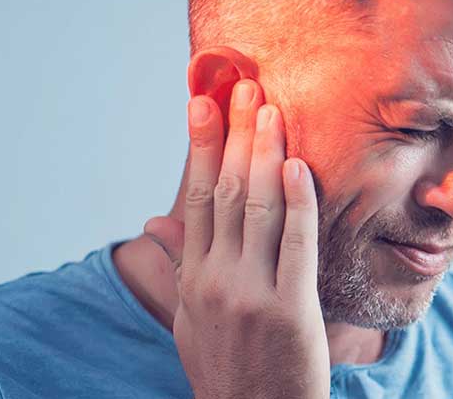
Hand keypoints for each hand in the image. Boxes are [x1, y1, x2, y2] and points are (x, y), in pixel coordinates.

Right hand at [170, 79, 328, 398]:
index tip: (204, 102)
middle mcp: (214, 281)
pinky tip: (298, 164)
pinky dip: (298, 200)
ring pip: (257, 207)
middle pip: (225, 191)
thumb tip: (154, 224)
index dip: (202, 146)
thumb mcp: (191, 319)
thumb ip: (182, 266)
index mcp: (193, 279)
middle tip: (242, 85)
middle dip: (234, 134)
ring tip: (270, 109)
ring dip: (264, 152)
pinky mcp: (288, 310)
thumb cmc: (228, 367)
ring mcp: (250, 294)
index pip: (196, 198)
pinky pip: (296, 242)